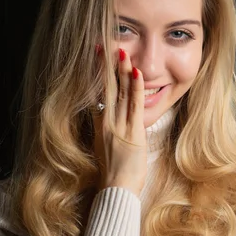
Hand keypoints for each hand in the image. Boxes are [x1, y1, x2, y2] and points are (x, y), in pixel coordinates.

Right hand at [93, 47, 146, 197]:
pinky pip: (134, 105)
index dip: (100, 77)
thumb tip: (111, 124)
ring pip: (120, 94)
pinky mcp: (132, 133)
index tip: (99, 60)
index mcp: (101, 127)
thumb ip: (109, 134)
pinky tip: (135, 73)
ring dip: (121, 72)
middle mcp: (107, 124)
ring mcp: (119, 127)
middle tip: (103, 46)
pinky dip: (135, 88)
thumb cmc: (114, 176)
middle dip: (105, 67)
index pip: (101, 96)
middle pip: (106, 90)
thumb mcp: (107, 151)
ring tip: (121, 52)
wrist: (116, 190)